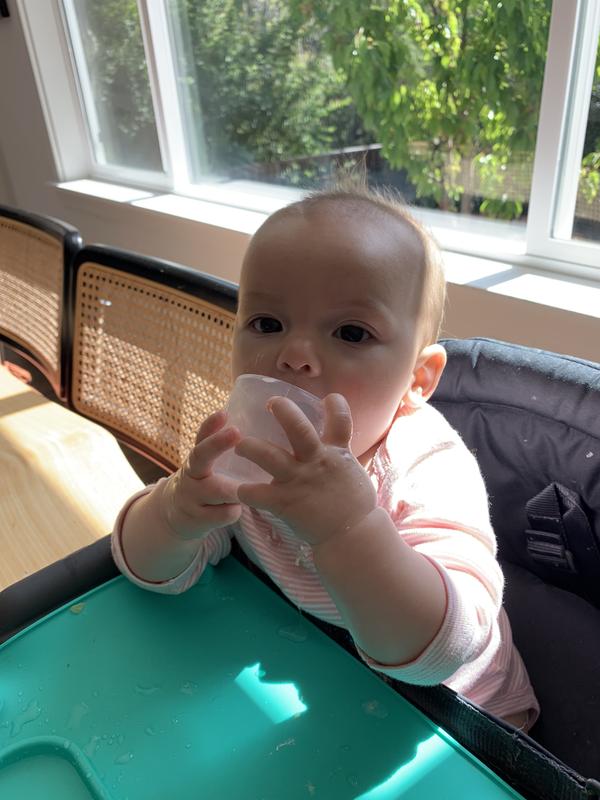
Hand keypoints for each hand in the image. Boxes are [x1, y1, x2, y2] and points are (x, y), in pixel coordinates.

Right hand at [160, 410, 242, 539]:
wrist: (175, 516)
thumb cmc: (202, 483)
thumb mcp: (204, 464)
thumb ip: (219, 447)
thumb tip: (251, 424)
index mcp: (195, 458)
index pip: (200, 437)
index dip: (210, 425)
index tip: (224, 413)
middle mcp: (190, 474)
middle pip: (200, 456)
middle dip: (217, 444)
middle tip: (236, 432)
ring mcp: (191, 497)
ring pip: (218, 490)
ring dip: (235, 489)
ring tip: (246, 489)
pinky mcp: (197, 519)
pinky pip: (224, 514)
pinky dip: (233, 511)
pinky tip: (236, 509)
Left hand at [235, 394, 376, 546]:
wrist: (352, 536)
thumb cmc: (353, 504)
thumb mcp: (352, 471)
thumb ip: (340, 453)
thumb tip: (337, 439)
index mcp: (337, 452)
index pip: (340, 420)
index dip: (335, 404)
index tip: (327, 397)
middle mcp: (317, 461)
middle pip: (299, 429)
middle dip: (283, 412)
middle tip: (271, 403)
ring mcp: (300, 481)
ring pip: (270, 456)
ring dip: (251, 448)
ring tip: (240, 445)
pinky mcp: (287, 503)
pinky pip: (259, 494)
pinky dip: (246, 492)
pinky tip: (239, 491)